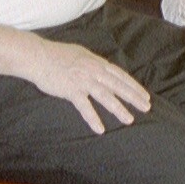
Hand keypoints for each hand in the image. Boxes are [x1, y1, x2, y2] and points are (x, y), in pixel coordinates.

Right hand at [29, 39, 150, 134]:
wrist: (37, 56)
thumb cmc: (57, 55)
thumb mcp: (81, 54)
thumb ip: (93, 63)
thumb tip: (103, 68)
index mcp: (96, 62)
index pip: (120, 75)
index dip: (134, 86)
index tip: (145, 96)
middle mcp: (93, 70)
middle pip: (118, 85)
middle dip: (134, 97)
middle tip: (146, 107)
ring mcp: (83, 80)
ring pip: (106, 96)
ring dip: (119, 109)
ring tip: (129, 120)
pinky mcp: (71, 90)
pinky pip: (85, 107)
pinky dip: (93, 118)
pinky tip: (101, 129)